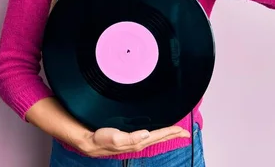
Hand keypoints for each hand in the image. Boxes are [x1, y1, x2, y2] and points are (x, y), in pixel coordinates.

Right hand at [76, 125, 190, 156]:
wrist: (88, 142)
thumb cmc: (100, 139)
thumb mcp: (114, 138)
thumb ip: (130, 138)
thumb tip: (146, 134)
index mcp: (137, 142)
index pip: (158, 136)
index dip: (171, 133)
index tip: (183, 131)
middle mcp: (138, 142)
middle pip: (160, 138)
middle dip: (173, 135)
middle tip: (185, 133)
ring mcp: (134, 141)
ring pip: (155, 137)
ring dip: (166, 134)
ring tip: (175, 132)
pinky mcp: (129, 138)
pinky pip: (148, 136)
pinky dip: (156, 133)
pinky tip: (156, 132)